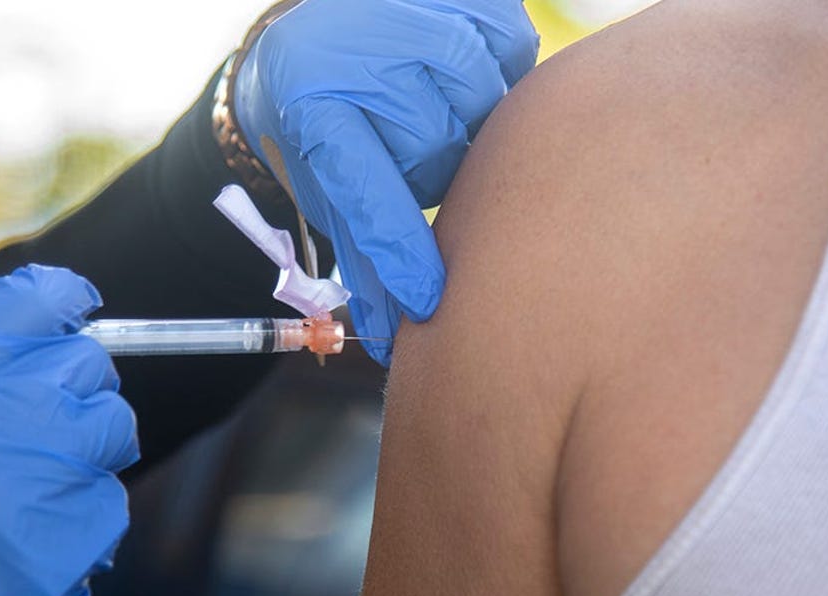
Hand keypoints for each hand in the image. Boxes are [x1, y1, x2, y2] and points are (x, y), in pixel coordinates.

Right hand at [0, 223, 138, 595]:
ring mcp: (43, 483)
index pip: (38, 299)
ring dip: (81, 453)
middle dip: (70, 386)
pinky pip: (109, 508)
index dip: (63, 300)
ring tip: (21, 486)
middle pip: (91, 364)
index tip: (70, 312)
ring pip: (113, 432)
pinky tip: (19, 543)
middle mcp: (0, 416)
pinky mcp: (72, 545)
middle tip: (28, 423)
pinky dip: (76, 524)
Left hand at [235, 0, 538, 364]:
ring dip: (468, 120)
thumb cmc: (328, 116)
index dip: (398, 248)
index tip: (428, 300)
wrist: (325, 30)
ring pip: (484, 107)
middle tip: (405, 140)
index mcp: (312, 101)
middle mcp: (358, 48)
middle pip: (439, 152)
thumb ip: (362, 247)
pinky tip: (458, 68)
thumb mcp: (327, 178)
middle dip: (432, 165)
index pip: (364, 190)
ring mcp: (416, 10)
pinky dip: (496, 73)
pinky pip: (515, 56)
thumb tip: (389, 330)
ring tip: (429, 98)